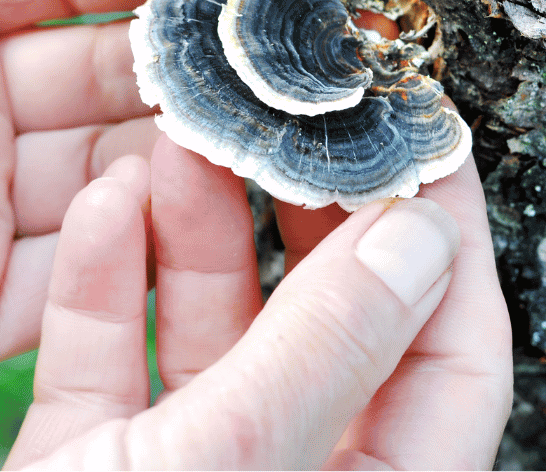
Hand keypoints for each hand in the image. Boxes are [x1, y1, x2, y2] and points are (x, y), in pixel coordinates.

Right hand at [5, 137, 512, 469]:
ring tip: (186, 130)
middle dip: (304, 203)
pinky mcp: (94, 459)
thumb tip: (421, 237)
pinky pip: (109, 353)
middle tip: (296, 110)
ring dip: (194, 221)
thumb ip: (330, 355)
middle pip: (330, 312)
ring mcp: (188, 462)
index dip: (446, 230)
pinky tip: (100, 206)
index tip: (427, 130)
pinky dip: (99, 279)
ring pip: (214, 320)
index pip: (451, 342)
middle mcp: (293, 469)